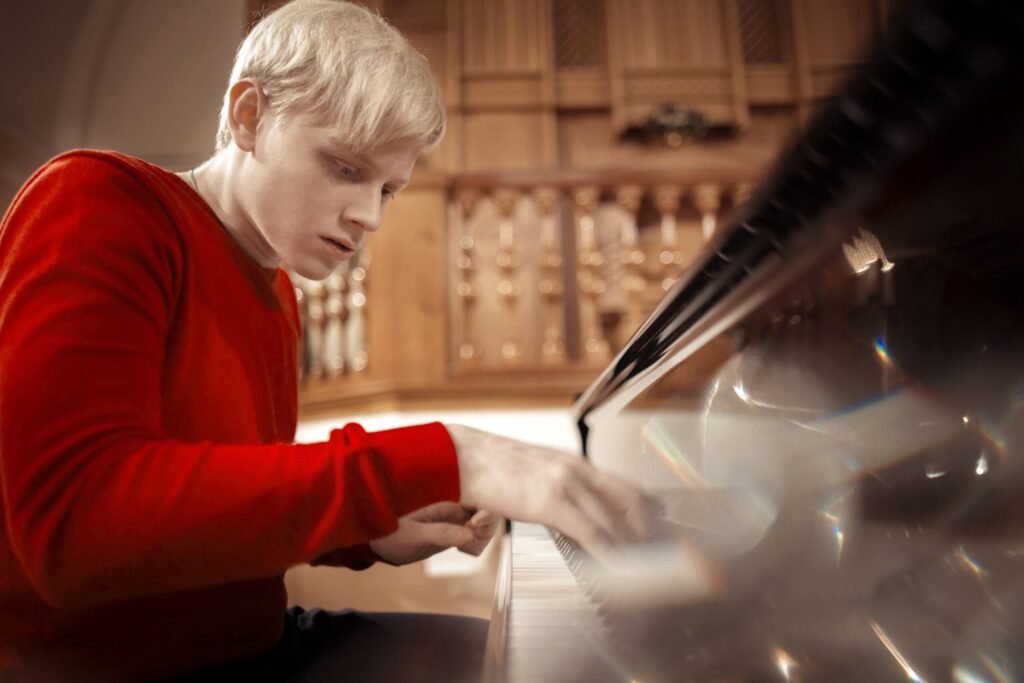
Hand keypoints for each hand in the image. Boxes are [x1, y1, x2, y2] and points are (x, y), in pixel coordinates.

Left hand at [368, 501, 498, 565]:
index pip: (477, 503)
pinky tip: (467, 551)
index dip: (485, 513)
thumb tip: (469, 534)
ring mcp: (454, 523)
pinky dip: (477, 543)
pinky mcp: (453, 535)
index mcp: (446, 505)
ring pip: (482, 526)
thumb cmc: (393, 535)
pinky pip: (474, 536)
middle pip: (485, 513)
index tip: (477, 527)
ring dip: (484, 536)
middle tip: (474, 543)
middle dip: (487, 527)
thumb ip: (442, 533)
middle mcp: (453, 512)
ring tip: (469, 549)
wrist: (381, 546)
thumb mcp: (416, 535)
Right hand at [445, 425, 654, 554]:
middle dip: (648, 533)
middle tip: (655, 557)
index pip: (626, 487)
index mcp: (574, 463)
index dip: (647, 513)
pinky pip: (591, 533)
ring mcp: (565, 483)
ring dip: (631, 549)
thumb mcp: (534, 473)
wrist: (459, 457)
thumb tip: (571, 520)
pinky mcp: (550, 502)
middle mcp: (577, 469)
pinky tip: (613, 568)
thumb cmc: (489, 469)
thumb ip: (557, 491)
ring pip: (614, 521)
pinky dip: (608, 554)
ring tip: (639, 572)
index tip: (656, 534)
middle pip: (631, 501)